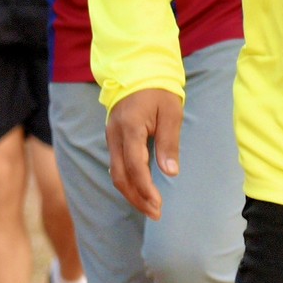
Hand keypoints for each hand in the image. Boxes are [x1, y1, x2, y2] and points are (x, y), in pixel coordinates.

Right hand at [106, 88, 184, 221]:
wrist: (138, 69)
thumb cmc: (158, 90)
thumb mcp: (171, 112)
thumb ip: (169, 142)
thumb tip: (171, 172)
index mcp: (130, 128)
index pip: (135, 167)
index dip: (146, 189)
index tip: (158, 204)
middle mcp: (115, 135)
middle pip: (121, 176)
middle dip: (137, 198)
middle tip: (156, 213)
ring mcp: (111, 137)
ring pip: (116, 173)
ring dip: (132, 193)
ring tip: (151, 208)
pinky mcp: (113, 138)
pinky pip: (117, 165)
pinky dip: (128, 181)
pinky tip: (141, 191)